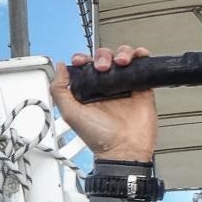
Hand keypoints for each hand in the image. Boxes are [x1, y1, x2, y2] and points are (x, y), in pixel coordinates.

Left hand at [49, 45, 157, 162]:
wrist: (124, 148)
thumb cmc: (98, 137)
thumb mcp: (70, 114)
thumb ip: (59, 91)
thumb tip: (58, 69)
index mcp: (87, 92)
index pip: (84, 67)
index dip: (82, 59)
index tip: (81, 60)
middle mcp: (105, 88)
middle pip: (104, 58)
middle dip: (102, 56)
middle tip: (102, 67)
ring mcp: (123, 86)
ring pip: (123, 58)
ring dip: (121, 53)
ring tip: (121, 62)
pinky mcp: (141, 88)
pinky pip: (142, 66)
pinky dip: (141, 56)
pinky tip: (137, 57)